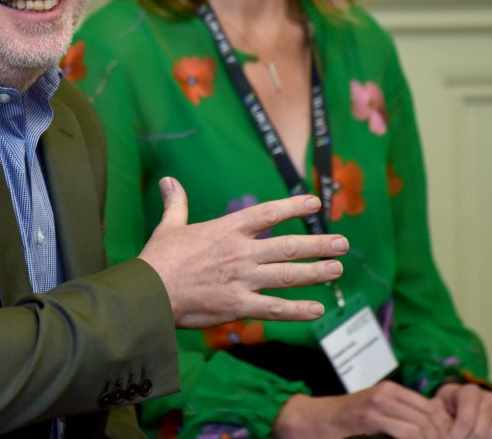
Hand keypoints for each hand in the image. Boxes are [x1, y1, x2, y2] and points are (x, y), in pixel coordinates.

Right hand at [138, 176, 347, 328]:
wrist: (148, 293)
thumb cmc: (158, 259)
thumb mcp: (169, 226)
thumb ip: (176, 203)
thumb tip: (168, 180)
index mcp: (227, 229)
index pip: (268, 213)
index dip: (294, 206)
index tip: (314, 202)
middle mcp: (241, 252)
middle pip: (288, 246)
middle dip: (318, 244)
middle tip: (342, 244)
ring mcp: (242, 279)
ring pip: (288, 275)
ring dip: (316, 272)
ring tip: (337, 270)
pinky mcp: (238, 305)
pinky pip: (274, 308)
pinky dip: (298, 310)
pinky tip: (318, 309)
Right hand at [273, 383, 451, 438]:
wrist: (316, 419)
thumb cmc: (348, 419)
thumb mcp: (377, 411)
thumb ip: (399, 413)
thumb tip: (431, 426)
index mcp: (391, 388)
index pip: (431, 406)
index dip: (444, 427)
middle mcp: (386, 392)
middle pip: (429, 416)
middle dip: (440, 436)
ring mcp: (377, 403)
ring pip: (419, 426)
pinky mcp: (368, 418)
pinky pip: (402, 433)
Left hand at [434, 383, 491, 438]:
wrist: (460, 400)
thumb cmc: (448, 405)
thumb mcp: (437, 405)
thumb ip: (436, 414)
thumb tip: (439, 424)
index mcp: (470, 391)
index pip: (467, 420)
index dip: (456, 434)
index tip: (449, 437)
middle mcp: (488, 397)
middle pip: (480, 431)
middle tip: (459, 438)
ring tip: (470, 437)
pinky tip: (486, 438)